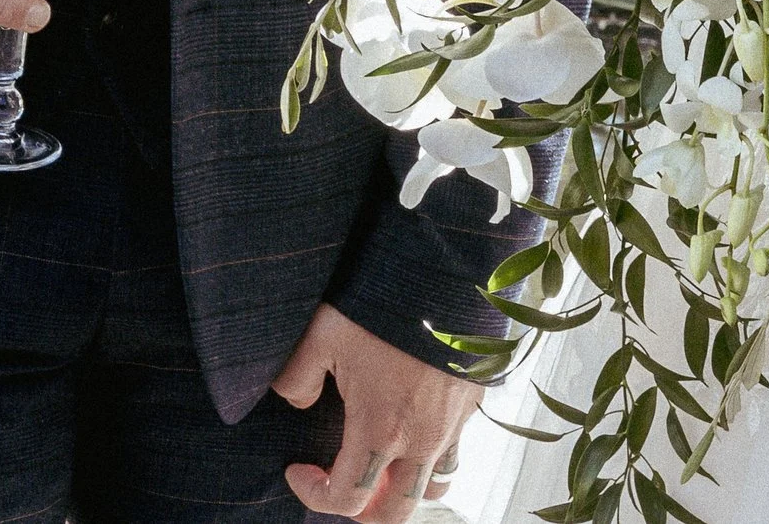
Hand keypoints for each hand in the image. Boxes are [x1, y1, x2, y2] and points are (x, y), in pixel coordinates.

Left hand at [274, 302, 482, 518]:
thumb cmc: (385, 300)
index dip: (312, 494)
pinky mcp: (473, 401)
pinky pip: (456, 448)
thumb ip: (298, 375)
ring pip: (433, 487)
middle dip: (363, 510)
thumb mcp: (324, 331)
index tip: (297, 469)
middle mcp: (421, 439)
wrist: (450, 269)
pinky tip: (415, 424)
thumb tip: (294, 400)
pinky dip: (434, 455)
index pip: (347, 499)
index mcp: (380, 429)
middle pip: (394, 513)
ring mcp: (452, 424)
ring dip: (404, 487)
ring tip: (383, 462)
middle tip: (340, 482)